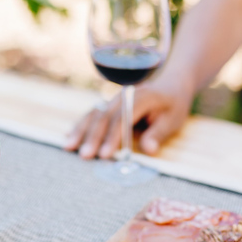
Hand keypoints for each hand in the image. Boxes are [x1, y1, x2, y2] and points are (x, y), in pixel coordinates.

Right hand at [64, 78, 192, 159]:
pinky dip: (81, 126)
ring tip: (68, 147)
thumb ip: (159, 134)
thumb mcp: (173, 120)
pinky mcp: (109, 105)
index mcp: (141, 98)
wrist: (171, 85)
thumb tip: (149, 151)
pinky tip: (69, 138)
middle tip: (84, 156)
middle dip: (93, 137)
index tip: (105, 155)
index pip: (123, 118)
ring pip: (94, 114)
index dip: (113, 137)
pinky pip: (92, 114)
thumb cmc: (173, 105)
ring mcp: (114, 99)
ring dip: (81, 131)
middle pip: (104, 116)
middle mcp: (124, 96)